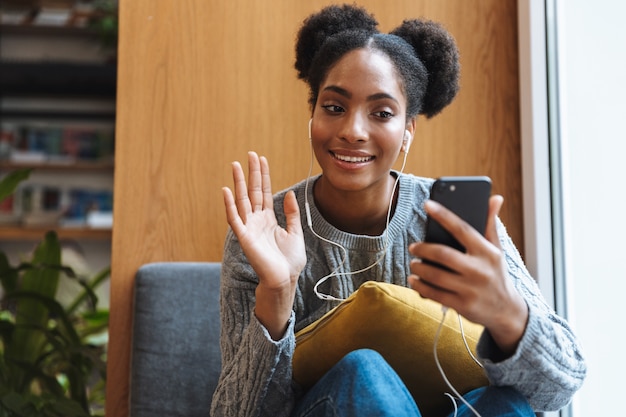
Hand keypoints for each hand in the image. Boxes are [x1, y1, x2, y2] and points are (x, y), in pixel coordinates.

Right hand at [222, 152, 305, 338]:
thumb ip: (291, 213)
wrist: (284, 280)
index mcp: (268, 219)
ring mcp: (249, 227)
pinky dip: (229, 204)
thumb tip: (290, 193)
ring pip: (242, 200)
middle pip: (253, 192)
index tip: (261, 159)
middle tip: (250, 154)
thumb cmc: (289, 261)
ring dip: (239, 183)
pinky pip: (234, 218)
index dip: (263, 176)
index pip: (264, 192)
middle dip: (252, 173)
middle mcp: (257, 220)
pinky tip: (226, 190)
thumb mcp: (295, 232)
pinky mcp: (244, 237)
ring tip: (236, 165)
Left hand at [408, 195, 527, 354]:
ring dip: (418, 268)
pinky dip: (420, 286)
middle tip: (413, 246)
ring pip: (435, 275)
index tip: (427, 204)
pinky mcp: (462, 305)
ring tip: (413, 264)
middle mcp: (479, 270)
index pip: (462, 229)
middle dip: (423, 248)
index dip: (443, 215)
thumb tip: (495, 197)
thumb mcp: (496, 249)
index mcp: (487, 252)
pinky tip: (414, 280)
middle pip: (443, 254)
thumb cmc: (496, 273)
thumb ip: (490, 224)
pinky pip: (434, 294)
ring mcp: (470, 289)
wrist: (506, 310)